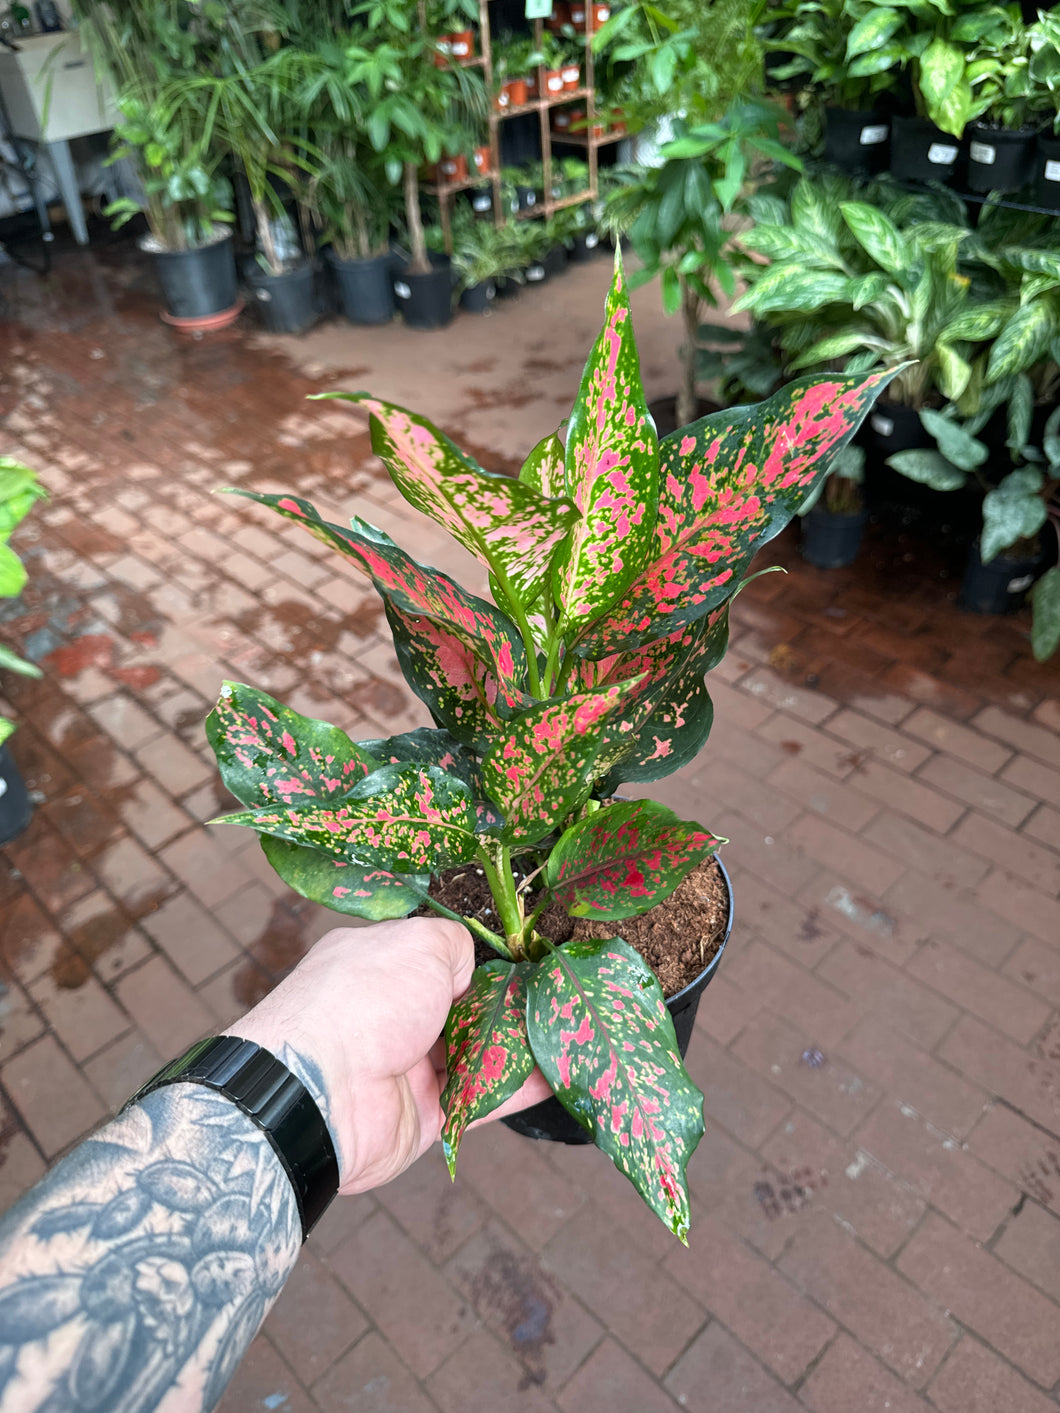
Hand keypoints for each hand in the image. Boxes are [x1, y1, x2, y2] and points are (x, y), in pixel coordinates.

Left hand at [226, 919, 551, 1192]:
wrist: (323, 1092)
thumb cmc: (366, 999)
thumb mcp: (418, 943)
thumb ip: (454, 945)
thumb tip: (472, 968)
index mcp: (377, 964)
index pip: (435, 959)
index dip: (479, 962)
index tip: (525, 962)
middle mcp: (390, 1014)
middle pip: (461, 1008)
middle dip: (507, 1005)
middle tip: (557, 999)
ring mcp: (406, 1066)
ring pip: (476, 1054)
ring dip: (520, 1045)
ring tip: (571, 1032)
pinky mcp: (425, 1115)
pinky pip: (482, 1099)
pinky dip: (519, 1087)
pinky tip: (560, 1074)